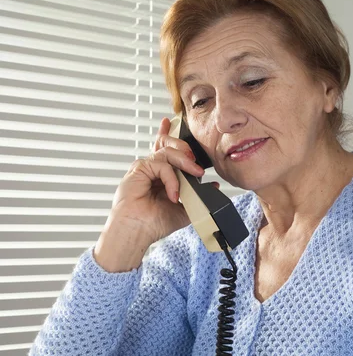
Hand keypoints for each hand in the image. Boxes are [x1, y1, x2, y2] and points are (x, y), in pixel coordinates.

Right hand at [94, 117, 205, 270]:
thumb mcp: (183, 210)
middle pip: (168, 145)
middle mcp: (151, 169)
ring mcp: (145, 167)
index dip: (168, 135)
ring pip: (168, 152)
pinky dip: (172, 179)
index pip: (165, 149)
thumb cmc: (153, 223)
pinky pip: (162, 165)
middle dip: (185, 148)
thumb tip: (213, 187)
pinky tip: (174, 194)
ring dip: (185, 162)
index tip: (171, 124)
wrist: (137, 231)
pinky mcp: (139, 169)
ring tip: (195, 176)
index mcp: (159, 176)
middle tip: (197, 165)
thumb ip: (197, 197)